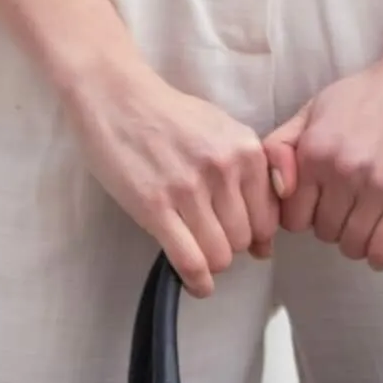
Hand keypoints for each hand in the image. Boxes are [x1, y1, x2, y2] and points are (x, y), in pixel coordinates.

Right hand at [64, 59, 280, 295]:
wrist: (116, 97)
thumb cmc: (168, 117)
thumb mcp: (221, 134)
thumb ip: (248, 181)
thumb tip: (266, 245)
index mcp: (245, 151)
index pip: (266, 219)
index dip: (252, 234)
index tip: (235, 233)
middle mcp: (223, 170)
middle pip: (243, 241)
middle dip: (229, 246)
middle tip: (208, 236)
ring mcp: (189, 189)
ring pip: (220, 256)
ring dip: (211, 262)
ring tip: (196, 250)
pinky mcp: (156, 207)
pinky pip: (190, 261)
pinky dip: (197, 281)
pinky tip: (197, 284)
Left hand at [265, 29, 382, 267]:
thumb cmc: (371, 93)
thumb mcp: (315, 109)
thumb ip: (281, 146)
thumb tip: (275, 190)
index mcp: (315, 152)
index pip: (294, 220)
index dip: (306, 216)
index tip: (322, 205)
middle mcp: (344, 171)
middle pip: (325, 234)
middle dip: (334, 225)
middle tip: (351, 206)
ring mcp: (381, 185)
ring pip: (353, 245)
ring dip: (359, 240)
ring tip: (369, 220)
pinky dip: (381, 254)